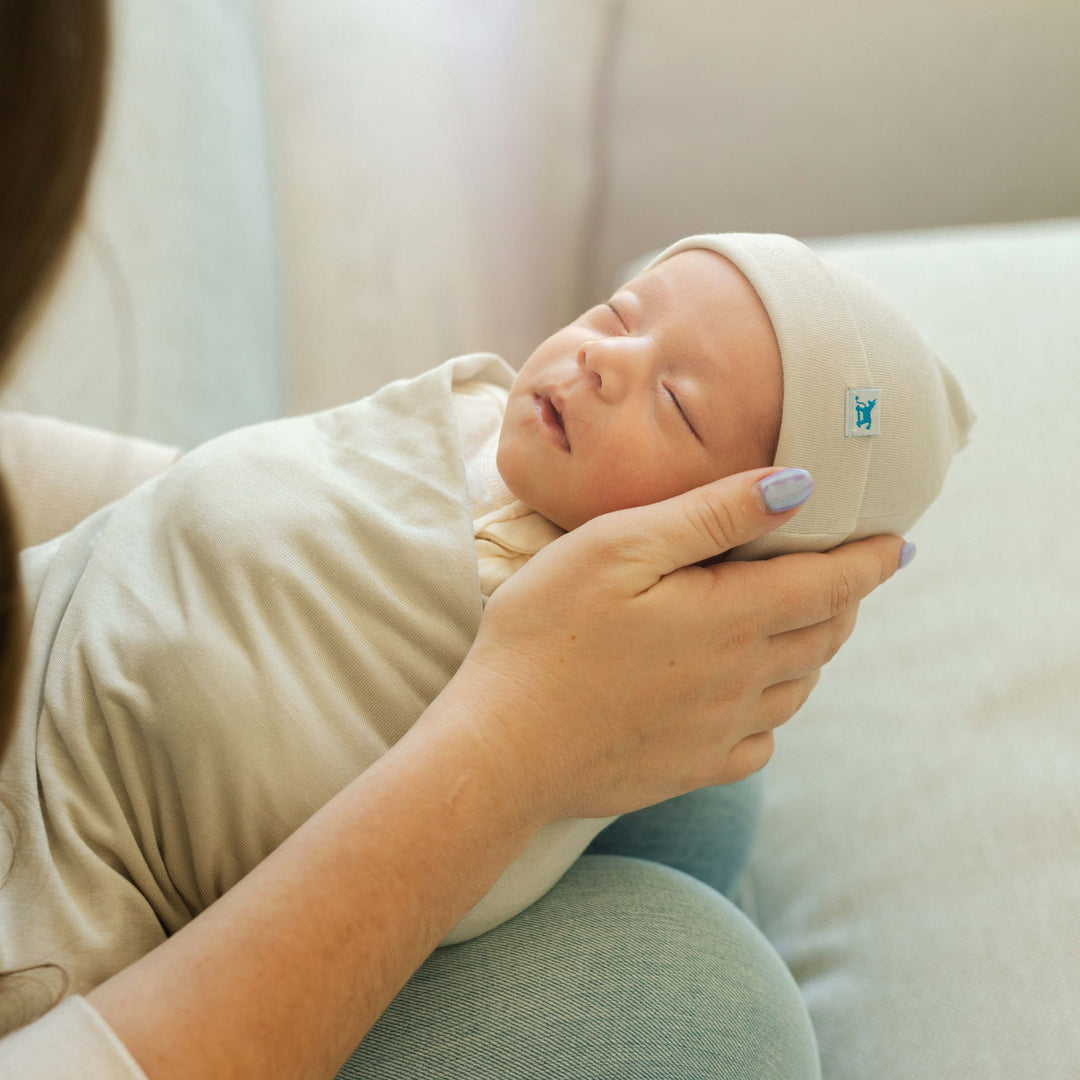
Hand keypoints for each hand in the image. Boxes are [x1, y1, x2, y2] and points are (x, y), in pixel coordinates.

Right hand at [448, 465, 905, 823]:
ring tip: (804, 623)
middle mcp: (742, 678)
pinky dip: (775, 708)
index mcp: (731, 617)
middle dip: (845, 599)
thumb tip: (797, 486)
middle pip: (823, 635)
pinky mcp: (693, 768)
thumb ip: (711, 515)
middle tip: (847, 573)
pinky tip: (750, 694)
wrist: (502, 748)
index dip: (870, 559)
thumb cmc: (546, 631)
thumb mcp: (619, 546)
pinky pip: (763, 739)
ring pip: (799, 685)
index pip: (830, 583)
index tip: (899, 543)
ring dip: (814, 648)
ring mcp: (720, 730)